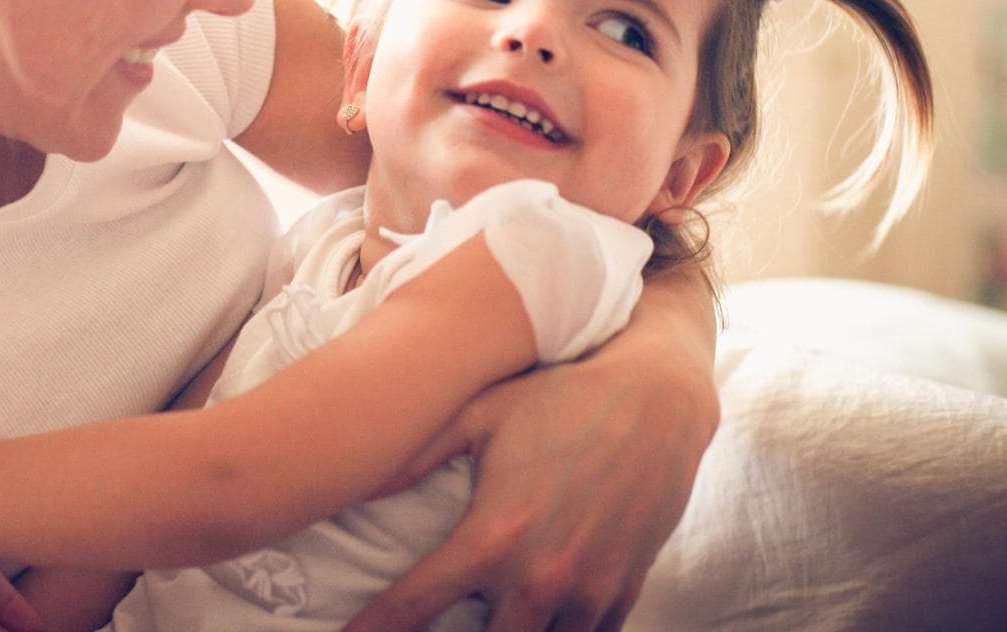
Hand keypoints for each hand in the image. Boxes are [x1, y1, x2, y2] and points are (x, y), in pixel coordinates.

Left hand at [345, 323, 718, 631]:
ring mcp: (586, 592)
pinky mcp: (623, 593)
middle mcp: (539, 577)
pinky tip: (540, 617)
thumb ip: (412, 454)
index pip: (415, 606)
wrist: (658, 398)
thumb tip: (348, 477)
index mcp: (492, 537)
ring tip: (485, 615)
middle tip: (434, 621)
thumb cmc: (559, 397)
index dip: (374, 629)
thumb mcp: (478, 414)